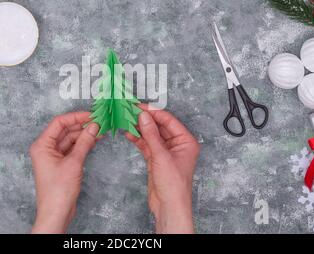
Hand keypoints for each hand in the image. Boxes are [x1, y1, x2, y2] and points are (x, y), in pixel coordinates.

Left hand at [29, 112, 99, 233]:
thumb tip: (94, 126)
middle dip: (82, 125)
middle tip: (99, 122)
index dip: (76, 117)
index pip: (59, 123)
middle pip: (65, 130)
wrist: (56, 213)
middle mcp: (46, 148)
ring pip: (70, 139)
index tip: (91, 115)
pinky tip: (95, 140)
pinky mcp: (61, 163)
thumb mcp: (74, 163)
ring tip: (100, 130)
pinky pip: (72, 148)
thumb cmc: (58, 190)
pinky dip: (83, 144)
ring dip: (84, 134)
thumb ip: (84, 142)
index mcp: (42, 145)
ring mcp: (53, 156)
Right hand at [125, 104, 199, 233]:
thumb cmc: (174, 185)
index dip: (154, 113)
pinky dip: (138, 139)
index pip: (169, 120)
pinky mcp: (156, 159)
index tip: (140, 107)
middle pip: (159, 126)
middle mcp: (177, 144)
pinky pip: (147, 144)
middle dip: (145, 120)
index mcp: (186, 141)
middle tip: (130, 112)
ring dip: (140, 129)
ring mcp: (166, 152)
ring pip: (152, 135)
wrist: (169, 206)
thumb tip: (144, 117)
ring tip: (127, 121)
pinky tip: (129, 134)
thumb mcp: (161, 156)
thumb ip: (151, 135)